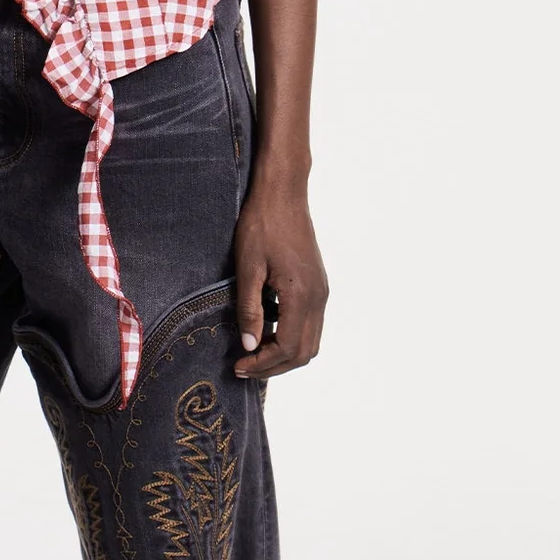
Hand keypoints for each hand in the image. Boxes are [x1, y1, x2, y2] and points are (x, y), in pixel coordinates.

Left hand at [231, 186, 328, 379]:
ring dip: (284, 353)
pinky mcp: (318, 284)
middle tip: (244, 366)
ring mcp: (321, 291)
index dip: (263, 363)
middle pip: (304, 352)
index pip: (287, 347)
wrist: (283, 193)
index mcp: (301, 295)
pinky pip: (310, 323)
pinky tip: (265, 327)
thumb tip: (249, 345)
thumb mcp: (248, 267)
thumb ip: (250, 309)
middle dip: (274, 366)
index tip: (238, 366)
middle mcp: (318, 297)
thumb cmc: (262, 225)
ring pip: (310, 340)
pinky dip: (290, 335)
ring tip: (253, 351)